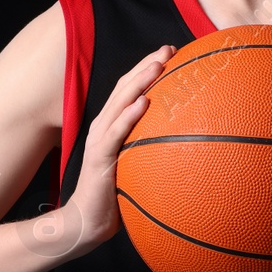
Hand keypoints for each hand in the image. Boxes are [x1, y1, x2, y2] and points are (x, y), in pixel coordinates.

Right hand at [61, 43, 175, 255]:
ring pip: (120, 103)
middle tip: (169, 49)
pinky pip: (115, 134)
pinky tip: (143, 103)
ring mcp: (100, 140)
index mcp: (112, 126)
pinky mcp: (99, 158)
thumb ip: (150, 150)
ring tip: (158, 64)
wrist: (86, 222)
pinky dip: (128, 116)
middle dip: (147, 65)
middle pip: (125, 87)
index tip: (173, 52)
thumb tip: (185, 144)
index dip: (148, 68)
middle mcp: (103, 126)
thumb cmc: (114, 196)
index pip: (130, 90)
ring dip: (140, 82)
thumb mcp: (136, 167)